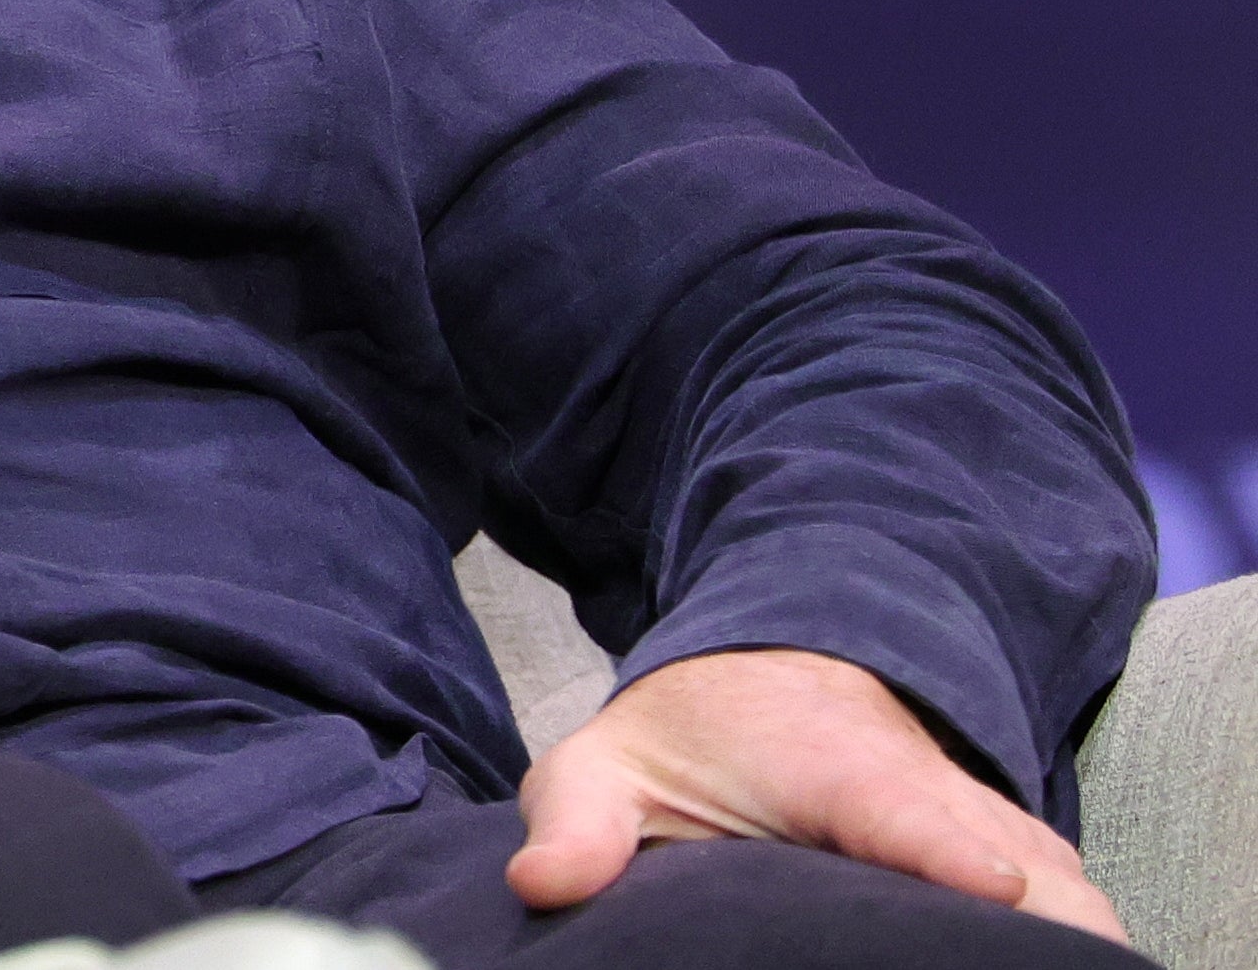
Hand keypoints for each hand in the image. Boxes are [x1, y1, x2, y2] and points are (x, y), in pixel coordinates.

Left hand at [510, 646, 1127, 944]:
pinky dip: (1070, 944)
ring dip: (1063, 945)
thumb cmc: (684, 737)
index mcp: (832, 764)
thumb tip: (542, 881)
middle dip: (1040, 936)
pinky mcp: (1020, 859)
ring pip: (1068, 898)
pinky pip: (1072, 909)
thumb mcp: (604, 767)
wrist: (764, 672)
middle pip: (1026, 873)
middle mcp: (933, 789)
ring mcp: (988, 827)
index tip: (991, 892)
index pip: (907, 811)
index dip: (951, 852)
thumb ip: (577, 823)